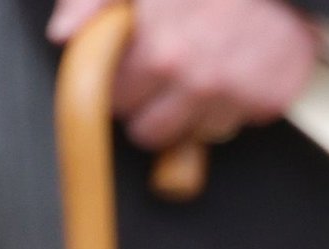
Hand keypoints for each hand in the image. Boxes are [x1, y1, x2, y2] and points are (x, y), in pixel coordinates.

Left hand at [46, 0, 320, 146]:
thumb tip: (62, 33)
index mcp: (156, 47)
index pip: (114, 102)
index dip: (122, 82)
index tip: (133, 64)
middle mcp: (192, 77)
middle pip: (146, 131)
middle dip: (151, 105)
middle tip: (169, 67)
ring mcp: (231, 94)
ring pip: (189, 135)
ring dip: (191, 110)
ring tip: (203, 66)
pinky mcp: (265, 101)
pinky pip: (231, 126)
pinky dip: (230, 105)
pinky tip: (233, 70)